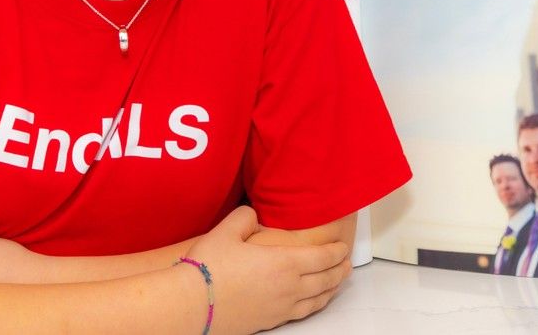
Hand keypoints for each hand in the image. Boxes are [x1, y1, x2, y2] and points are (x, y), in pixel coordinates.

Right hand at [188, 206, 350, 332]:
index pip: (322, 257)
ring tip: (336, 283)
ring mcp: (280, 308)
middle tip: (347, 264)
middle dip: (339, 270)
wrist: (190, 305)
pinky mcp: (268, 322)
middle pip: (325, 280)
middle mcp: (288, 288)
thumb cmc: (208, 268)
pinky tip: (311, 303)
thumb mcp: (227, 230)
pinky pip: (301, 314)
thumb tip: (253, 215)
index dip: (336, 251)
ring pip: (317, 300)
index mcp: (284, 263)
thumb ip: (245, 217)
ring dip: (331, 290)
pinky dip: (314, 305)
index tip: (343, 247)